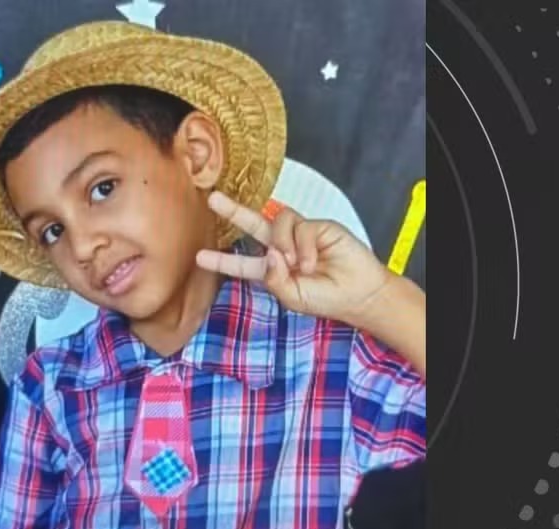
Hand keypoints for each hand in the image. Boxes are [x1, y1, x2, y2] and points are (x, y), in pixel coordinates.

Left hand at [195, 191, 394, 326]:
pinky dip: (303, 246)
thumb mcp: (293, 297)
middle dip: (233, 211)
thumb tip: (269, 253)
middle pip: (253, 225)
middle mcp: (282, 248)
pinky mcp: (317, 226)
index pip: (243, 263)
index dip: (222, 260)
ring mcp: (299, 235)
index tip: (199, 257)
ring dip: (283, 243)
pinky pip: (301, 227)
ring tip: (296, 263)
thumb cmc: (326, 299)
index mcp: (272, 270)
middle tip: (213, 199)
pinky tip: (312, 261)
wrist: (359, 293)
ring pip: (277, 223)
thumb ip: (275, 279)